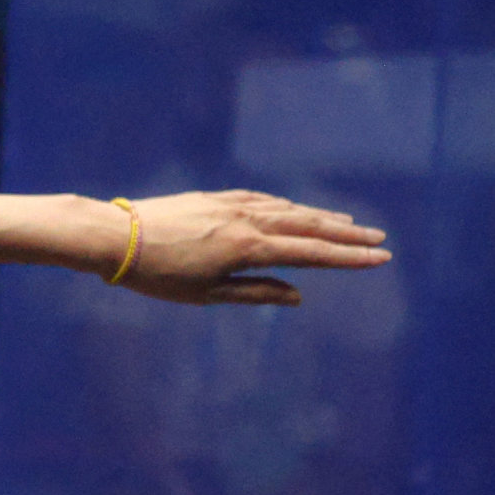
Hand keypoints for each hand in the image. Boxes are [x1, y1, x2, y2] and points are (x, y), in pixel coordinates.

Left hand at [112, 191, 388, 306]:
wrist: (114, 236)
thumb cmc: (155, 274)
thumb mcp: (205, 294)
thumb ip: (255, 293)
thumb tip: (298, 296)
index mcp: (248, 249)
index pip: (311, 253)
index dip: (348, 258)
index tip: (380, 258)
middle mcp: (246, 221)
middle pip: (308, 227)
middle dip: (346, 234)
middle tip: (379, 239)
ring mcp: (231, 205)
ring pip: (287, 210)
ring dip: (320, 217)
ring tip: (347, 222)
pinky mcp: (214, 198)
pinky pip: (261, 200)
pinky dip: (285, 205)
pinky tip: (295, 209)